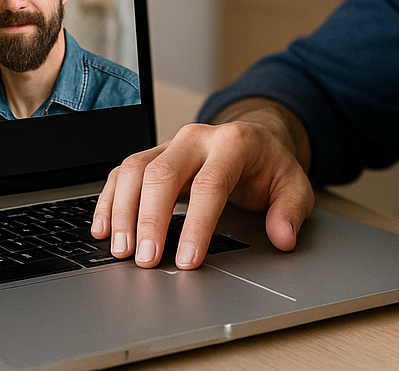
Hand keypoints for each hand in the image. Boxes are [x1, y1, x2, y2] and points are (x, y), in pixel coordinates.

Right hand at [92, 99, 314, 269]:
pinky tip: (104, 229)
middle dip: (150, 220)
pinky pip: (121, 173)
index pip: (209, 184)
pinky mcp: (152, 155)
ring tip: (122, 250)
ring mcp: (170, 144)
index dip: (196, 225)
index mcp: (233, 143)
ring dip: (123, 211)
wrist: (254, 138)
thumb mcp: (295, 186)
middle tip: (147, 260)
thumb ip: (290, 211)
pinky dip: (109, 201)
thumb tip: (282, 237)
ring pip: (134, 170)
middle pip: (162, 174)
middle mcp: (196, 138)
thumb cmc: (270, 166)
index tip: (187, 259)